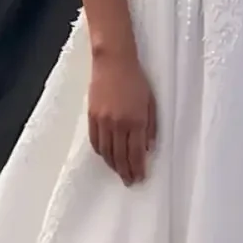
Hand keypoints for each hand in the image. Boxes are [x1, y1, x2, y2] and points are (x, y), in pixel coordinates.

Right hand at [88, 48, 157, 184]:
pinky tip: (105, 157)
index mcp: (136, 120)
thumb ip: (150, 126)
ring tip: (118, 172)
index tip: (139, 177)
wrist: (113, 61)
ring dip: (113, 165)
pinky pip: (95, 140)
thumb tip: (148, 147)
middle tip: (129, 181)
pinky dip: (100, 152)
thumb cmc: (136, 79)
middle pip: (120, 155)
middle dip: (125, 171)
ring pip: (106, 151)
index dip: (138, 168)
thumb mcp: (151, 102)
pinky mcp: (92, 116)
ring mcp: (103, 121)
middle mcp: (118, 124)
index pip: (136, 152)